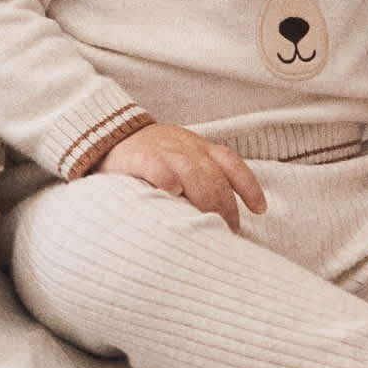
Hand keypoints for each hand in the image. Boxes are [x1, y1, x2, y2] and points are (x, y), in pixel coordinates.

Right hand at [96, 121, 266, 232]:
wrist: (108, 132)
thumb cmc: (151, 154)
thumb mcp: (181, 157)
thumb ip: (201, 178)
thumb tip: (225, 217)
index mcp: (199, 147)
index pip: (232, 164)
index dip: (249, 186)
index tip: (260, 210)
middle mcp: (187, 148)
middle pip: (215, 177)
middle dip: (225, 207)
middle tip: (226, 235)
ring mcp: (164, 151)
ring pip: (193, 173)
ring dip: (204, 200)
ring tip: (207, 225)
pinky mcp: (138, 156)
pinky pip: (157, 166)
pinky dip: (167, 178)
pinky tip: (173, 193)